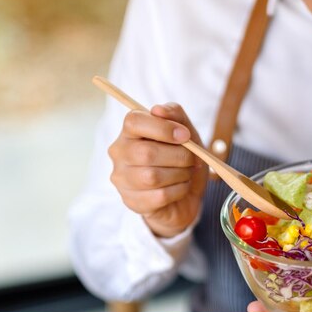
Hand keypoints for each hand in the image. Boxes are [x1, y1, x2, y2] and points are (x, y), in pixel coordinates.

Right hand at [108, 102, 207, 236]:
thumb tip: (158, 109)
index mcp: (130, 131)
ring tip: (186, 173)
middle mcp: (119, 153)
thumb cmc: (182, 160)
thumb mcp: (187, 133)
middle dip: (179, 156)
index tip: (185, 135)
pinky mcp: (132, 201)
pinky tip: (181, 187)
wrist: (185, 196)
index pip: (134, 121)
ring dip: (180, 174)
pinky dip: (179, 191)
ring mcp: (122, 179)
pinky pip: (159, 196)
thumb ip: (176, 115)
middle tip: (192, 159)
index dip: (163, 128)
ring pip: (152, 177)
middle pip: (147, 152)